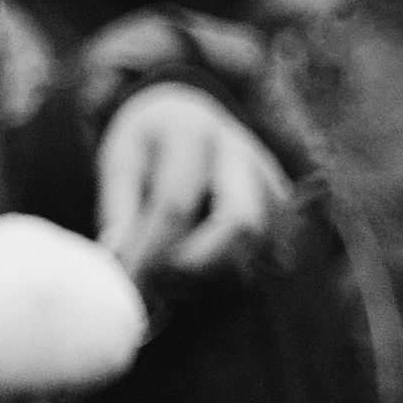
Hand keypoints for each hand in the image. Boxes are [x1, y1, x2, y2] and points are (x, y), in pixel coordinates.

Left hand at [96, 86, 292, 281]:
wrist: (188, 118)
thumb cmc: (148, 146)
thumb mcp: (120, 162)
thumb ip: (119, 209)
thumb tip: (119, 257)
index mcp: (193, 134)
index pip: (176, 204)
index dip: (151, 251)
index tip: (129, 283)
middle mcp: (242, 153)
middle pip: (240, 223)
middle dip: (198, 264)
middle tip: (159, 283)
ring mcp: (271, 179)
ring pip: (262, 246)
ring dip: (216, 275)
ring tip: (175, 276)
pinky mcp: (284, 206)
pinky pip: (275, 255)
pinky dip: (238, 273)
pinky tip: (204, 270)